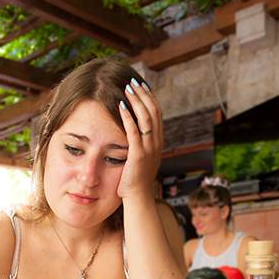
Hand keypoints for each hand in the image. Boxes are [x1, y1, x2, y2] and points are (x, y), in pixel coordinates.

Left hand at [116, 79, 162, 200]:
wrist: (137, 196)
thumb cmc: (134, 178)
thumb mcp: (141, 157)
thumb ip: (140, 144)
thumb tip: (133, 131)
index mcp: (158, 141)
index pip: (157, 113)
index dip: (149, 98)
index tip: (140, 86)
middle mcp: (156, 142)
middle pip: (153, 111)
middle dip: (142, 94)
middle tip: (132, 82)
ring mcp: (149, 148)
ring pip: (145, 118)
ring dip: (135, 101)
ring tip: (126, 88)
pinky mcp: (139, 154)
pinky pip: (134, 131)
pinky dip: (127, 116)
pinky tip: (120, 105)